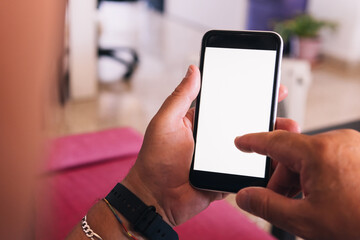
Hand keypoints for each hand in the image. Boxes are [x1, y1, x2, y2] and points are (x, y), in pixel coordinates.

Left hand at [123, 65, 294, 226]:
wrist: (156, 198)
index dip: (247, 93)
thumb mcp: (165, 123)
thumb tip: (193, 70)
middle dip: (266, 113)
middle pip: (245, 122)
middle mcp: (214, 137)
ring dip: (270, 138)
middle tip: (281, 106)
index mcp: (201, 122)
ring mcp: (223, 158)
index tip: (266, 83)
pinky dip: (264, 164)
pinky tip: (280, 157)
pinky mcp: (228, 176)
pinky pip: (250, 169)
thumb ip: (181, 97)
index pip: (228, 102)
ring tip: (288, 131)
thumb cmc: (155, 160)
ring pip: (252, 145)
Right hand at [234, 129, 359, 239]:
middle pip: (292, 153)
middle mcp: (337, 142)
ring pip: (310, 158)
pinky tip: (319, 198)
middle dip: (280, 177)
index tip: (241, 142)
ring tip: (303, 204)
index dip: (253, 142)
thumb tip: (245, 196)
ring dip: (299, 179)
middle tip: (276, 200)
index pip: (275, 141)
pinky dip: (316, 176)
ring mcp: (351, 146)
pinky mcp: (359, 154)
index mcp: (320, 152)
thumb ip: (267, 205)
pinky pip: (327, 159)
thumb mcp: (305, 220)